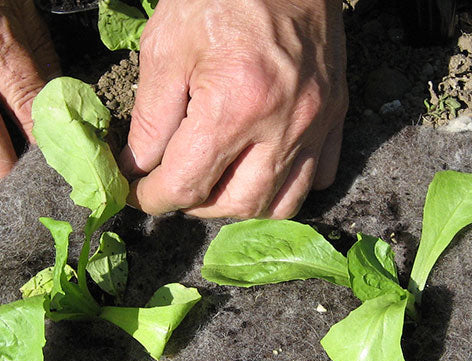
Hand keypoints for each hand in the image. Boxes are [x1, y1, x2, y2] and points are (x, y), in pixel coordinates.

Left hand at [120, 0, 347, 219]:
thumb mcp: (166, 45)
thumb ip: (151, 116)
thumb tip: (139, 166)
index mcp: (235, 106)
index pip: (186, 184)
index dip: (152, 197)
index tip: (136, 191)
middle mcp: (283, 125)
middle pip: (236, 204)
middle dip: (196, 204)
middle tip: (173, 182)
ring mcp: (316, 122)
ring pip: (280, 202)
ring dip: (240, 203)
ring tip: (216, 182)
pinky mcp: (335, 112)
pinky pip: (318, 174)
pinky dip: (286, 184)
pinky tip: (260, 165)